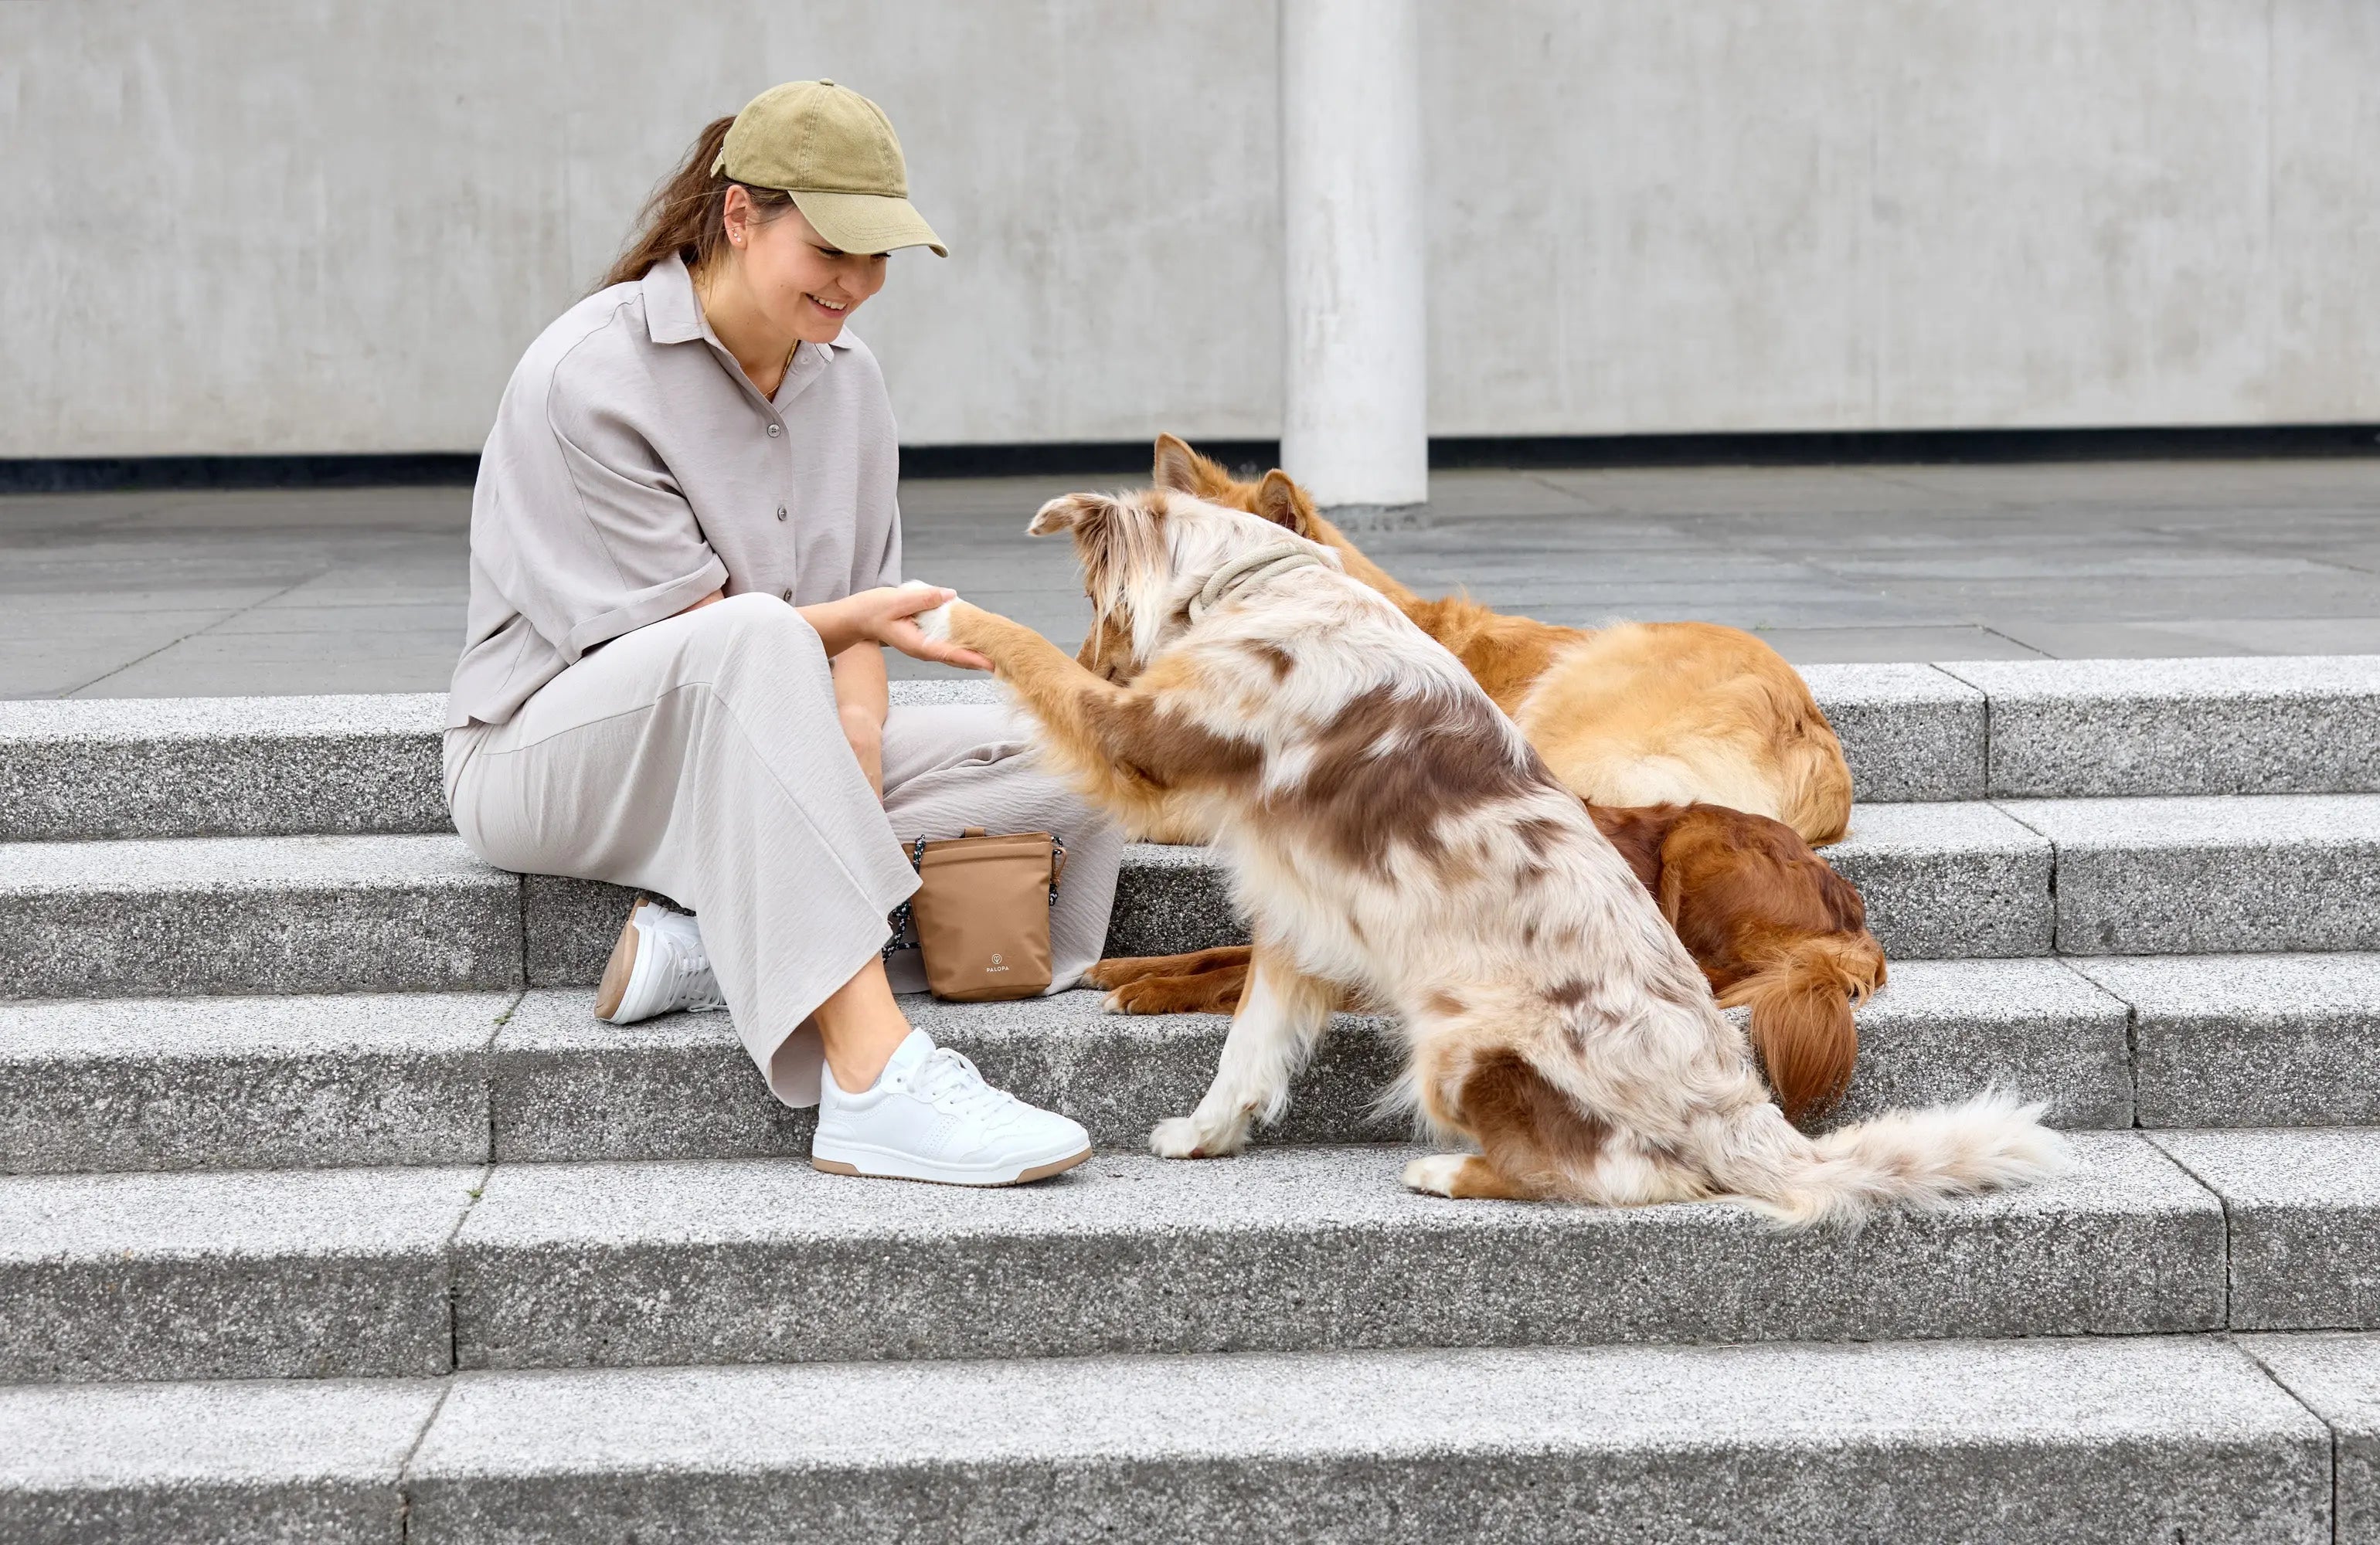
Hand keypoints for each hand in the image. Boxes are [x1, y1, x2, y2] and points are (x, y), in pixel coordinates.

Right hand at [838, 584, 990, 670]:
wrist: (860, 617)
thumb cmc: (874, 610)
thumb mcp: (897, 600)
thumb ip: (924, 598)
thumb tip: (950, 595)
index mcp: (918, 646)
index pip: (950, 654)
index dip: (971, 658)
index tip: (990, 663)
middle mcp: (925, 651)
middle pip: (957, 659)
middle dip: (979, 661)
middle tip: (1005, 662)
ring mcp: (926, 647)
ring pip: (955, 655)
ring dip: (974, 655)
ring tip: (997, 654)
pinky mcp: (927, 641)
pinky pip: (949, 646)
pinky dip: (965, 646)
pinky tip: (978, 641)